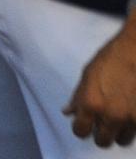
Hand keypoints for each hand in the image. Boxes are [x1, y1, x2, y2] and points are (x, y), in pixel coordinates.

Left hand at [64, 20, 135, 147]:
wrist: (135, 53)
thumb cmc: (108, 60)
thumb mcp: (86, 75)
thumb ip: (77, 96)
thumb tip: (67, 112)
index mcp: (91, 104)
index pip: (81, 131)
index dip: (80, 128)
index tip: (83, 123)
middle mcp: (110, 116)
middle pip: (102, 142)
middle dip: (99, 134)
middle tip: (99, 122)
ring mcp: (130, 120)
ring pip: (121, 140)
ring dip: (117, 132)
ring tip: (115, 118)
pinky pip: (135, 133)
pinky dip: (130, 127)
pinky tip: (127, 112)